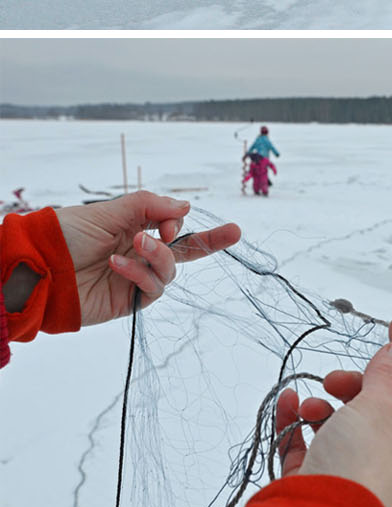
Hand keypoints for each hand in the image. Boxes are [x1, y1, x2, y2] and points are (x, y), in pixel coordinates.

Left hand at [56, 193, 241, 324]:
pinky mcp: (127, 300)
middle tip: (235, 232)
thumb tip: (186, 207)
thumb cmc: (66, 235)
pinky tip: (118, 265)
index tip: (170, 222)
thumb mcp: (109, 210)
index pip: (169, 225)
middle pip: (183, 251)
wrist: (40, 268)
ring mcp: (134, 277)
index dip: (177, 223)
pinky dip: (139, 275)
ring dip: (158, 256)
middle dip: (211, 241)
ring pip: (169, 271)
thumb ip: (149, 206)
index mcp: (131, 226)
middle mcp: (137, 251)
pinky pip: (151, 289)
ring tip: (138, 244)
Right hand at [275, 317, 391, 506]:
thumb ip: (386, 374)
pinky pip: (312, 444)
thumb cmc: (359, 477)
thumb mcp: (378, 410)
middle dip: (356, 386)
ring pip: (343, 426)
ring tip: (311, 405)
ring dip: (324, 405)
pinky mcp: (322, 483)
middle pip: (381, 408)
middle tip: (337, 379)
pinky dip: (299, 423)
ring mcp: (358, 477)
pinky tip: (289, 406)